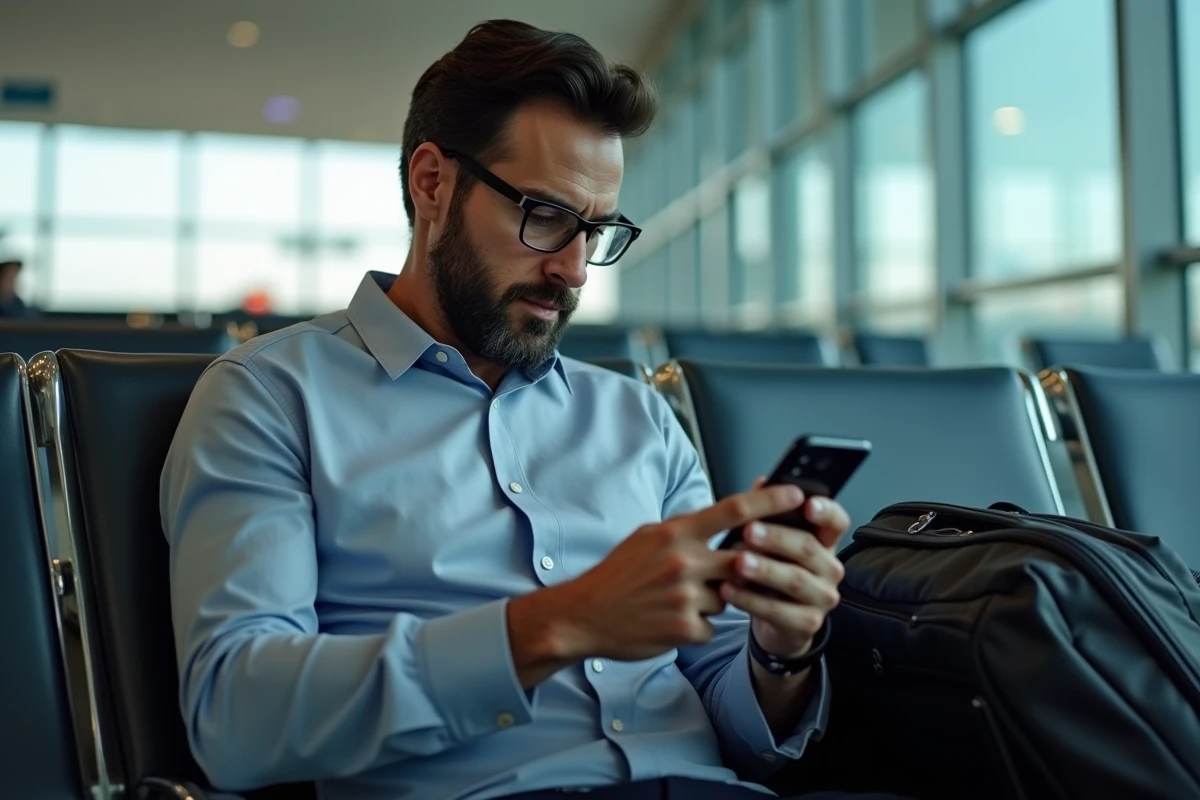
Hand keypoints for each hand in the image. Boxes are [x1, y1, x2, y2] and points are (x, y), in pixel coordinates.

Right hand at [549, 484, 806, 661]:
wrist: (584, 615)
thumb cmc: (618, 574)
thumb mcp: (647, 537)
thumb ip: (686, 529)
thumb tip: (721, 518)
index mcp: (676, 533)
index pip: (735, 510)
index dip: (771, 501)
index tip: (798, 493)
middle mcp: (684, 561)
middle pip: (744, 558)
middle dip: (749, 565)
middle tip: (743, 566)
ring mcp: (686, 596)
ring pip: (728, 596)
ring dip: (713, 599)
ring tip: (677, 599)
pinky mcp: (685, 628)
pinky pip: (712, 625)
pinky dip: (697, 624)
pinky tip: (670, 619)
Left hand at [720, 485, 849, 659]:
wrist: (775, 622)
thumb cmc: (771, 571)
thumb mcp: (770, 542)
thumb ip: (767, 513)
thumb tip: (761, 482)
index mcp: (824, 541)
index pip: (837, 521)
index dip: (825, 511)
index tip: (807, 503)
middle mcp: (830, 568)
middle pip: (809, 549)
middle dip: (777, 538)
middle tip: (749, 530)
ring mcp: (822, 598)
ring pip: (794, 580)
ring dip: (764, 570)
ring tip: (737, 562)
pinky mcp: (807, 624)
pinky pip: (778, 611)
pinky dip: (750, 600)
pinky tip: (727, 590)